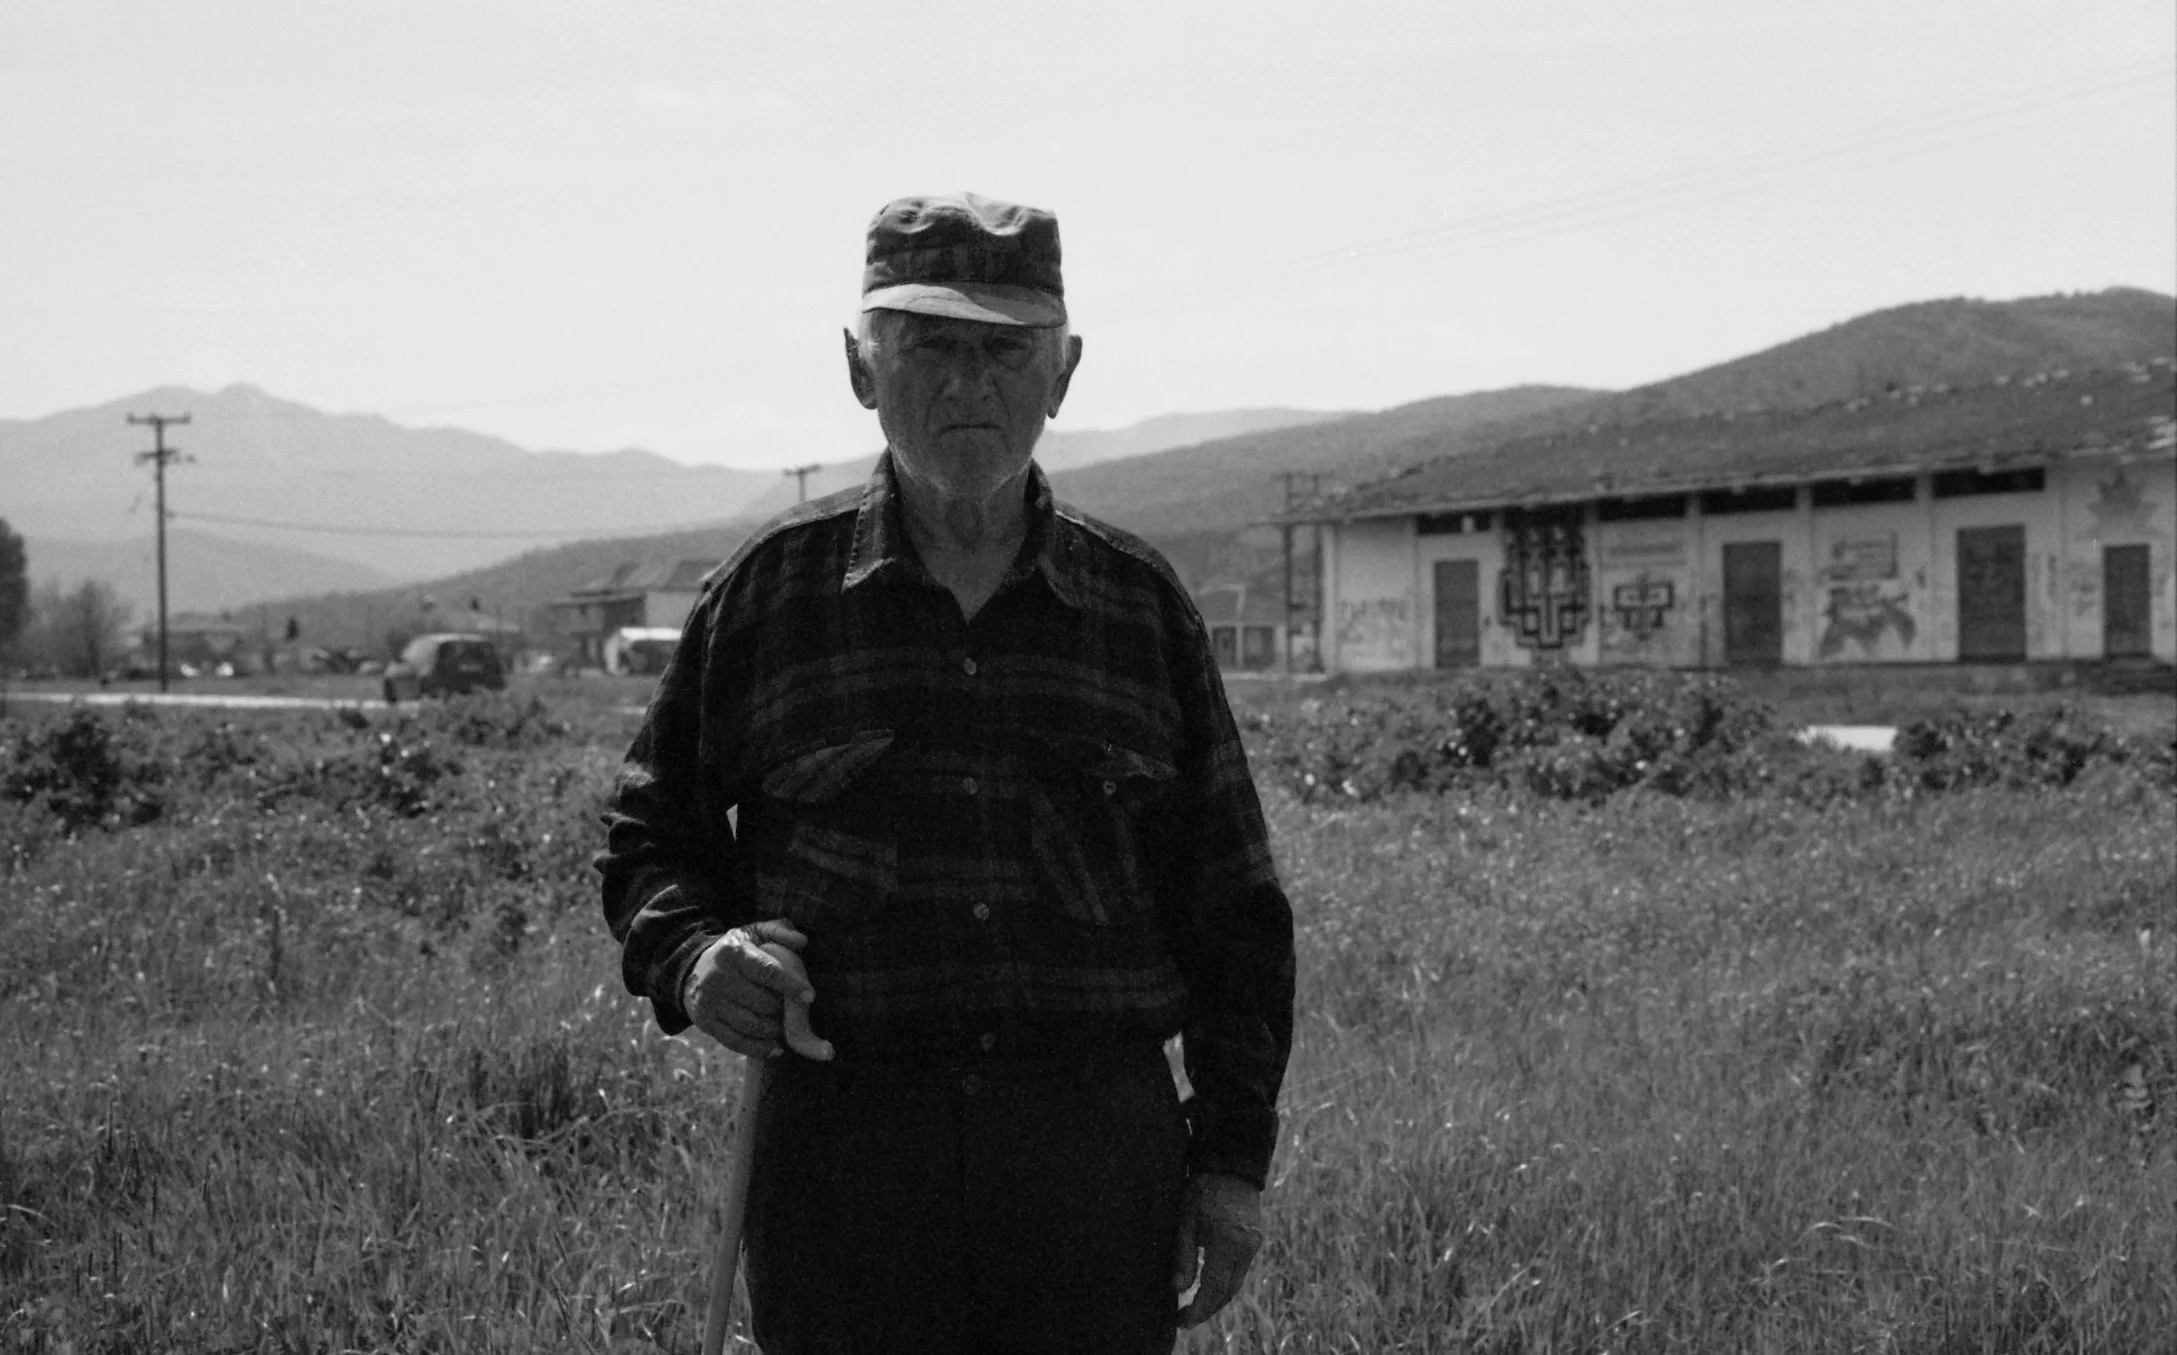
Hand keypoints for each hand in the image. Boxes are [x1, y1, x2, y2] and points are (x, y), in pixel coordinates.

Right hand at [682, 920, 833, 1060]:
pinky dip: (759, 1048)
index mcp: (733, 953)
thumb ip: (779, 932)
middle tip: (794, 1010)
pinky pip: (735, 1042)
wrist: (693, 969)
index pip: (767, 971)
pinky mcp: (704, 1022)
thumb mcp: (755, 932)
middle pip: (761, 1002)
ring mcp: (709, 1002)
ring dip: (774, 1029)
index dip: (790, 985)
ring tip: (785, 1025)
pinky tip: (776, 1048)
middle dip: (783, 1009)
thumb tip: (803, 941)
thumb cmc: (737, 950)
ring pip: (750, 1025)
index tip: (810, 996)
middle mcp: (717, 977)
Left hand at [1171, 1172, 1263, 1326]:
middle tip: (1184, 1319)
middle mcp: (1245, 1247)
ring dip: (1216, 1300)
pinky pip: (1239, 1272)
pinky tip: (1208, 1287)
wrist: (1232, 1166)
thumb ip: (1183, 1255)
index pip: (1213, 1288)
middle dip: (1206, 1310)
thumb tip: (1178, 1289)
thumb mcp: (1185, 1219)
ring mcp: (1253, 1244)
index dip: (1197, 1309)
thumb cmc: (1203, 1189)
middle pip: (1227, 1292)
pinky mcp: (1254, 1241)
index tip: (1181, 1321)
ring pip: (1235, 1285)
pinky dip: (1224, 1284)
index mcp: (1227, 1241)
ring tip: (1193, 1308)